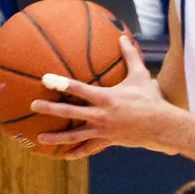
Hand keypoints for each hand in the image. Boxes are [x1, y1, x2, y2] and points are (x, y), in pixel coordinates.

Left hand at [30, 36, 176, 152]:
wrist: (161, 126)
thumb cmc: (150, 99)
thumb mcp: (140, 75)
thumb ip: (130, 56)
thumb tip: (123, 37)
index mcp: (105, 97)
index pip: (78, 89)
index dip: (60, 83)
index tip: (45, 79)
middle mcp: (100, 115)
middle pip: (69, 112)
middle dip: (50, 109)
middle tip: (33, 105)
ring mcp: (102, 130)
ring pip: (75, 135)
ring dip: (56, 137)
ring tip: (40, 138)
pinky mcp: (107, 141)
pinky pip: (89, 148)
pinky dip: (76, 152)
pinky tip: (65, 156)